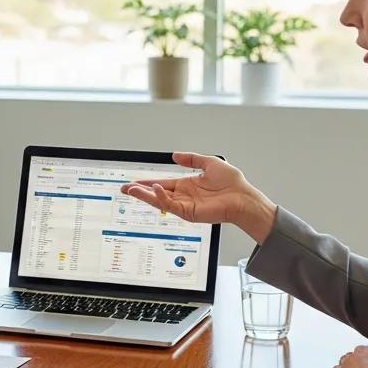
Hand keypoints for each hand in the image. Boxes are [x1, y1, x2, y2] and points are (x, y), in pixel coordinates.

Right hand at [121, 152, 277, 242]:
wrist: (244, 197)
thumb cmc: (233, 183)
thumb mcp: (208, 163)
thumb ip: (191, 159)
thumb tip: (175, 155)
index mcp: (186, 185)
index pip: (161, 184)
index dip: (147, 183)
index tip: (133, 182)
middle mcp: (183, 196)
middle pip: (156, 194)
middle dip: (139, 191)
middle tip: (124, 188)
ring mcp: (185, 205)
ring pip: (159, 201)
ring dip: (144, 195)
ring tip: (131, 189)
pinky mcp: (188, 212)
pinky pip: (170, 205)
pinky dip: (160, 198)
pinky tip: (154, 189)